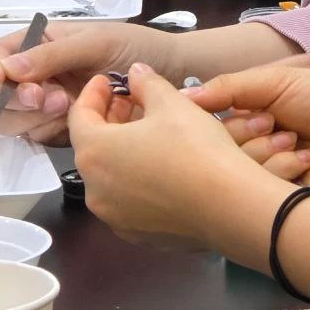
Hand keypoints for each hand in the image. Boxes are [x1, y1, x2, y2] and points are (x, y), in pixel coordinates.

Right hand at [0, 21, 175, 145]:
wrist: (176, 75)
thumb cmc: (138, 47)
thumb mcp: (96, 42)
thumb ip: (53, 54)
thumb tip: (7, 68)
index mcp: (42, 44)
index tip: (6, 80)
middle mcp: (41, 74)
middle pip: (1, 94)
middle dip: (20, 99)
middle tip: (55, 98)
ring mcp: (51, 103)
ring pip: (17, 120)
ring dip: (36, 116)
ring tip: (70, 106)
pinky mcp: (66, 128)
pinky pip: (40, 137)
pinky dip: (51, 132)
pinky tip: (75, 124)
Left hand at [69, 65, 288, 247]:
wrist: (229, 205)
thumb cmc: (196, 149)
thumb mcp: (172, 103)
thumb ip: (146, 84)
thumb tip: (136, 74)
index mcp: (94, 151)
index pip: (79, 115)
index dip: (93, 93)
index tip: (107, 82)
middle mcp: (94, 188)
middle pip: (92, 147)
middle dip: (110, 121)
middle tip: (132, 103)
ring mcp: (114, 216)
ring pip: (110, 176)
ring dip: (122, 152)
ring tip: (150, 135)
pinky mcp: (136, 234)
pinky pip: (127, 200)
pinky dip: (136, 180)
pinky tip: (161, 169)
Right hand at [186, 66, 309, 200]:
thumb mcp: (279, 81)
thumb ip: (230, 87)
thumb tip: (182, 98)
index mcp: (252, 117)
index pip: (211, 124)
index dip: (220, 119)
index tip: (250, 112)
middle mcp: (256, 147)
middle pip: (220, 150)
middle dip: (246, 134)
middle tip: (275, 124)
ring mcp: (268, 176)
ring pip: (237, 172)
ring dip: (266, 152)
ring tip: (296, 139)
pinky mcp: (282, 200)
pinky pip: (259, 192)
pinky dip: (280, 172)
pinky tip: (306, 159)